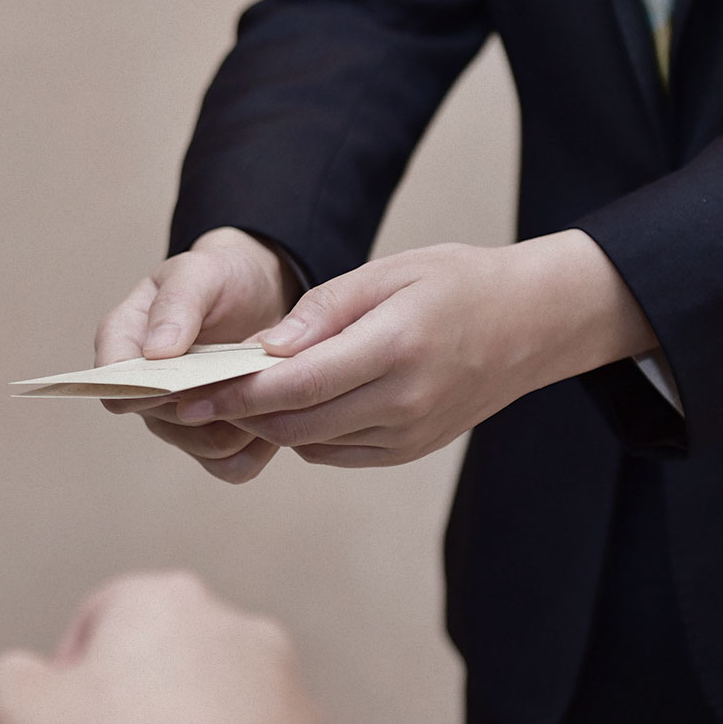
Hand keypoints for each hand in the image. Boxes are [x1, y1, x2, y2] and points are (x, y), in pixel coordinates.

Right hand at [0, 571, 347, 723]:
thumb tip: (25, 681)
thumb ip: (7, 677)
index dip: (65, 685)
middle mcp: (233, 627)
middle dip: (129, 711)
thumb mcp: (16, 713)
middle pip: (155, 664)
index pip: (91, 624)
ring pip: (207, 710)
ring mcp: (282, 686)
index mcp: (160, 599)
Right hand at [94, 227, 296, 482]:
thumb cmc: (220, 278)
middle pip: (168, 423)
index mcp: (124, 342)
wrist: (258, 292)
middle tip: (253, 371)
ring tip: (273, 386)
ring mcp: (178, 421)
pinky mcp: (213, 441)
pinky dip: (259, 446)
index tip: (187, 377)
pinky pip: (232, 466)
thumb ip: (176, 305)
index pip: (113, 385)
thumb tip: (156, 353)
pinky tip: (275, 411)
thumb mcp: (199, 273)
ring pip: (206, 448)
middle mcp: (145, 390)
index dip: (146, 391)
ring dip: (244, 422)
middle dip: (215, 400)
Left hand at [173, 230, 656, 467]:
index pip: (296, 384)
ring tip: (230, 398)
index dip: (236, 391)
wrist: (534, 324)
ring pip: (312, 443)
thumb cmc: (457, 283)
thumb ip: (321, 312)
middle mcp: (404, 399)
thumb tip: (262, 350)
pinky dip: (303, 433)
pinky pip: (338, 452)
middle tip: (193, 398)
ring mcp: (410, 432)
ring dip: (267, 425)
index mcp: (396, 346)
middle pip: (296, 422)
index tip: (188, 389)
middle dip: (237, 413)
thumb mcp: (389, 272)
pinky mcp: (410, 450)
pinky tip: (289, 405)